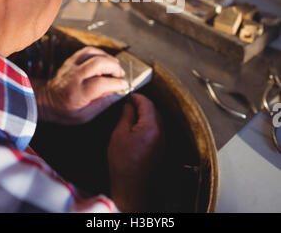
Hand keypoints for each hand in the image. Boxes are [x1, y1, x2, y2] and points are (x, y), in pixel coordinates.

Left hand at [32, 46, 127, 123]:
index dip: (116, 83)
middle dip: (114, 67)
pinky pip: (87, 51)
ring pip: (92, 53)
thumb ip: (102, 104)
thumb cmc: (65, 111)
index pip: (101, 83)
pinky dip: (99, 53)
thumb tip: (117, 93)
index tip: (124, 85)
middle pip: (98, 63)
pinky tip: (105, 61)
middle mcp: (74, 77)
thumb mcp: (84, 116)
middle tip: (120, 75)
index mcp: (77, 93)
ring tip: (115, 66)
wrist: (46, 101)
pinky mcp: (71, 60)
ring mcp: (71, 66)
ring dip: (108, 58)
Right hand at [108, 93, 164, 211]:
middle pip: (154, 111)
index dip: (137, 97)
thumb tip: (129, 105)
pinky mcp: (161, 149)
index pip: (147, 103)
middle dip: (142, 105)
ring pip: (156, 120)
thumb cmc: (124, 164)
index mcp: (151, 127)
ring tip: (131, 116)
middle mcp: (161, 133)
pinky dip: (147, 125)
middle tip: (129, 104)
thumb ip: (126, 116)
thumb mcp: (119, 134)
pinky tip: (136, 129)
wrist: (132, 188)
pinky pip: (156, 130)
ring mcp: (163, 141)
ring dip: (145, 115)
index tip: (129, 95)